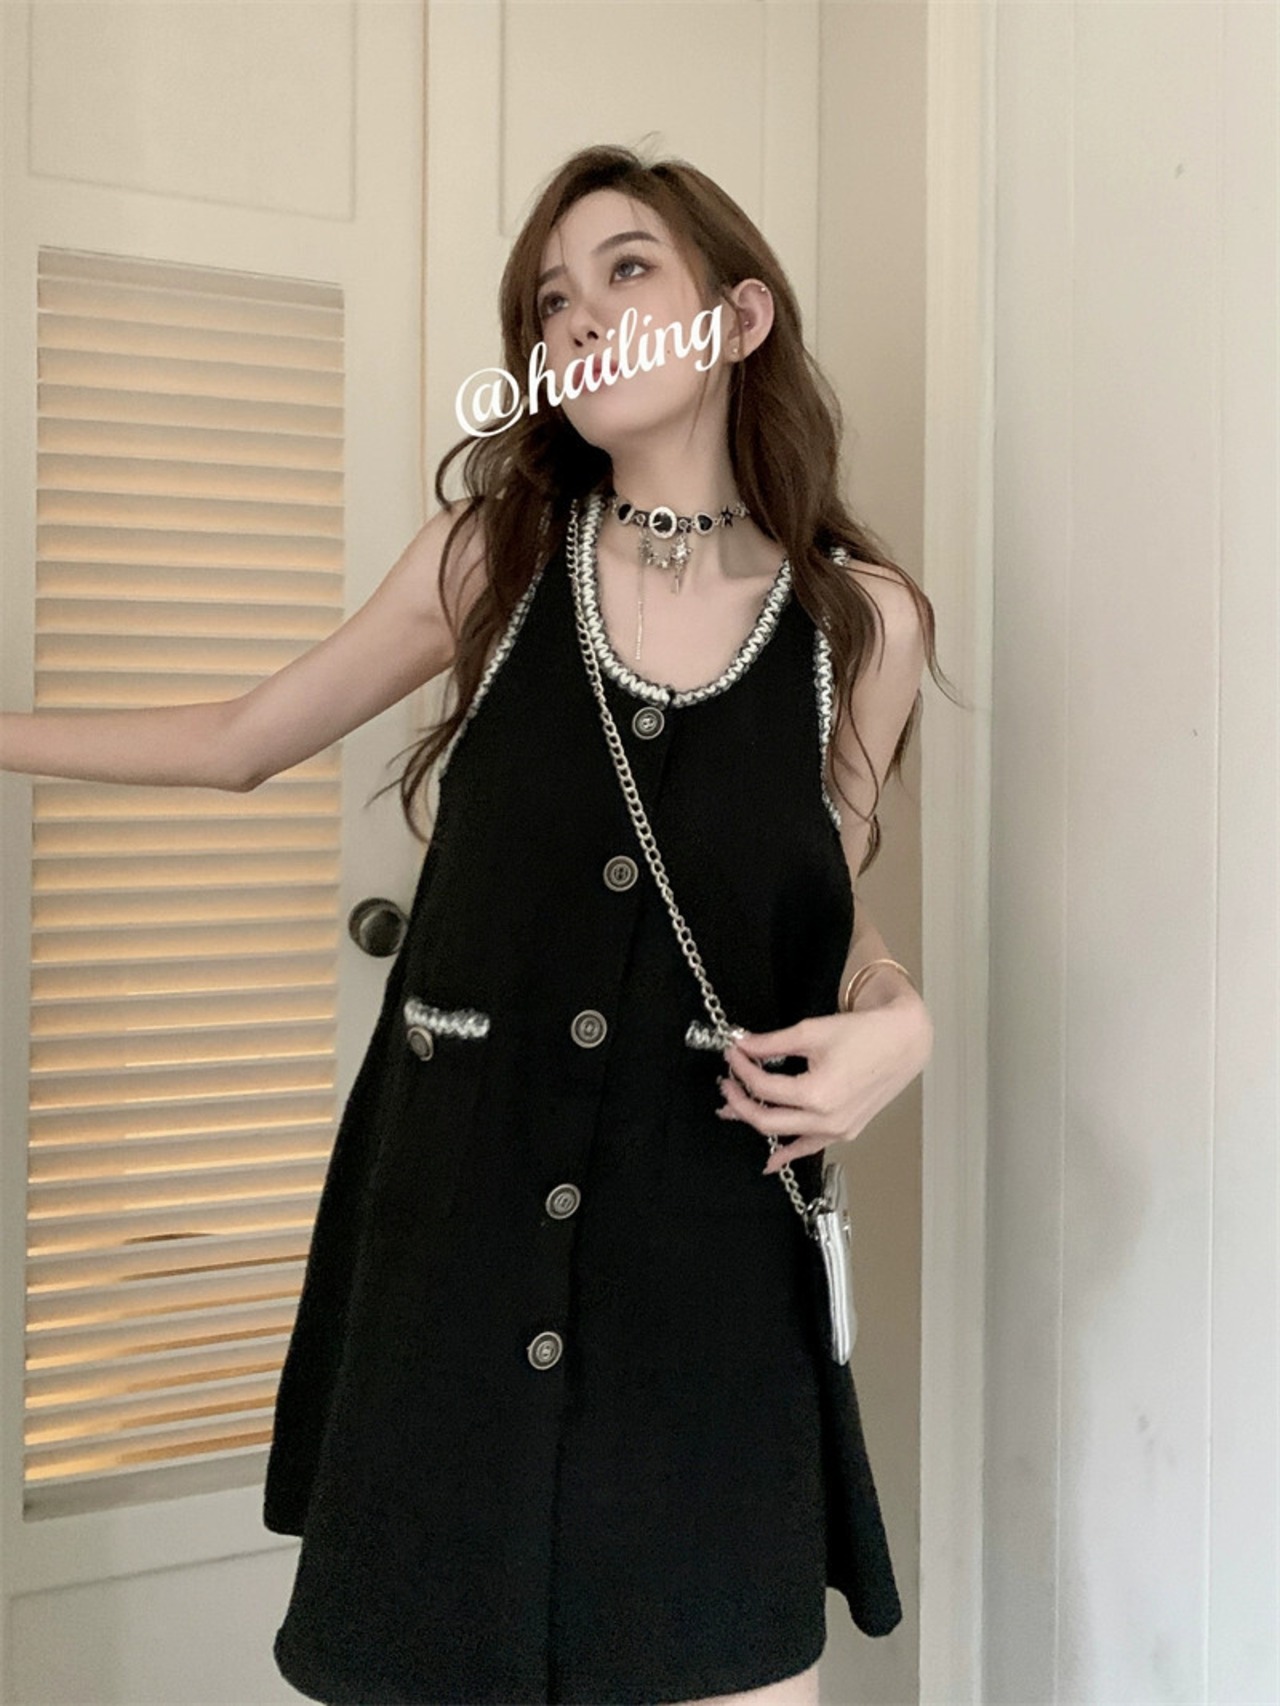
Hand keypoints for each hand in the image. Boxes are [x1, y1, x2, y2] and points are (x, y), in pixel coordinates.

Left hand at [715, 993, 932, 1173]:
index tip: (733, 1053)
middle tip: (727, 1081)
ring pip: (784, 1135)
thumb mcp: (811, 1032)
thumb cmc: (866, 1034)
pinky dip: (788, 1153)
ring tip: (732, 1110)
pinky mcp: (845, 1131)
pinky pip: (809, 1147)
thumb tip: (743, 1046)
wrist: (904, 1041)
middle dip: (739, 1100)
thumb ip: (771, 1043)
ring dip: (755, 1122)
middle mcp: (827, 1119)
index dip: (741, 1069)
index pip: (763, 1087)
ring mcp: (838, 1130)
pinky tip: (771, 1161)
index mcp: (817, 1094)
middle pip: (766, 1119)